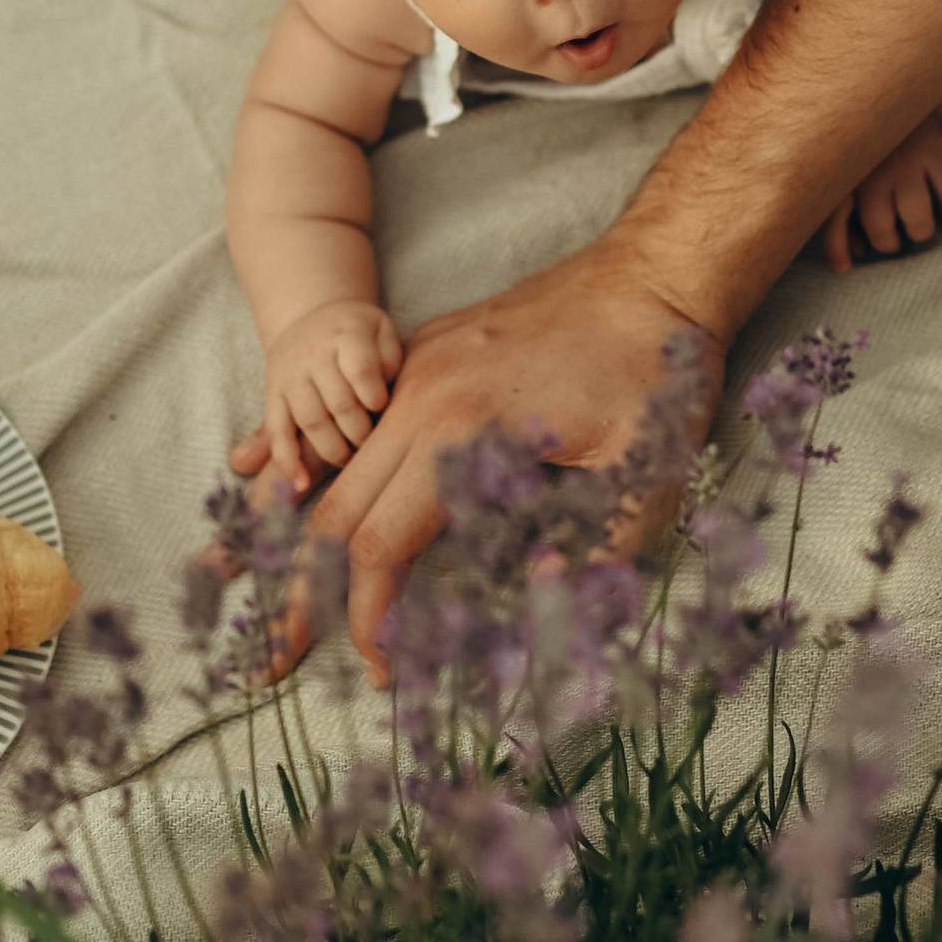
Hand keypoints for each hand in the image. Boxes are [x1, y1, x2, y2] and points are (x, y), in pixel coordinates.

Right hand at [233, 299, 404, 492]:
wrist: (310, 316)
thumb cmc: (358, 333)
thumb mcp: (381, 330)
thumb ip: (390, 359)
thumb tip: (380, 400)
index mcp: (346, 333)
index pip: (360, 370)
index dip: (374, 396)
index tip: (382, 408)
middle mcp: (313, 353)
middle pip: (338, 403)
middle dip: (360, 433)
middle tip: (373, 445)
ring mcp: (290, 375)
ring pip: (311, 421)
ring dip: (334, 450)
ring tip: (351, 459)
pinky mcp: (272, 394)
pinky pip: (277, 431)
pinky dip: (287, 460)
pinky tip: (300, 482)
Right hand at [305, 239, 725, 666]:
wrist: (654, 272)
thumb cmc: (657, 373)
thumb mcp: (643, 479)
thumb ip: (587, 553)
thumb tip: (530, 593)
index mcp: (463, 431)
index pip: (381, 545)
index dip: (371, 618)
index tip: (384, 669)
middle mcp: (421, 395)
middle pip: (334, 509)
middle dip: (307, 591)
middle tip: (289, 657)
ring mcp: (418, 367)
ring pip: (338, 461)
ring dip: (308, 531)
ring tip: (284, 589)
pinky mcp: (428, 353)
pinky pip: (361, 420)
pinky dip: (327, 467)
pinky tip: (289, 491)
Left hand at [824, 116, 941, 271]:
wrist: (902, 94)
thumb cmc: (871, 148)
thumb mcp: (848, 174)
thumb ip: (841, 216)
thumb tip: (849, 260)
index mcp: (845, 170)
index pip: (834, 217)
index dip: (836, 248)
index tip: (843, 269)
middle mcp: (873, 166)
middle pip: (881, 230)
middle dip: (888, 242)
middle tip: (893, 237)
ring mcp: (907, 159)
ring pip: (918, 221)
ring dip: (921, 231)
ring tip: (918, 224)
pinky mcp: (938, 151)